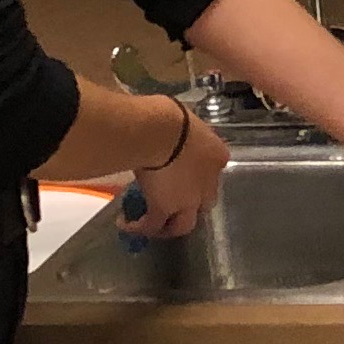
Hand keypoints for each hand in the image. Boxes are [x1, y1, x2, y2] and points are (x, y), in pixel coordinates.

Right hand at [127, 110, 228, 239]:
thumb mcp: (182, 121)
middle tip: (173, 206)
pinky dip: (140, 228)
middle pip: (205, 203)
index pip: (212, 172)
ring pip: (184, 224)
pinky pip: (152, 225)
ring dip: (170, 227)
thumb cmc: (169, 115)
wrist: (159, 130)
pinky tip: (126, 224)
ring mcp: (188, 200)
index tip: (183, 175)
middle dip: (191, 207)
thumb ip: (179, 133)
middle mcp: (209, 183)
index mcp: (217, 156)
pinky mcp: (164, 209)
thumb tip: (164, 128)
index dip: (198, 177)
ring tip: (154, 227)